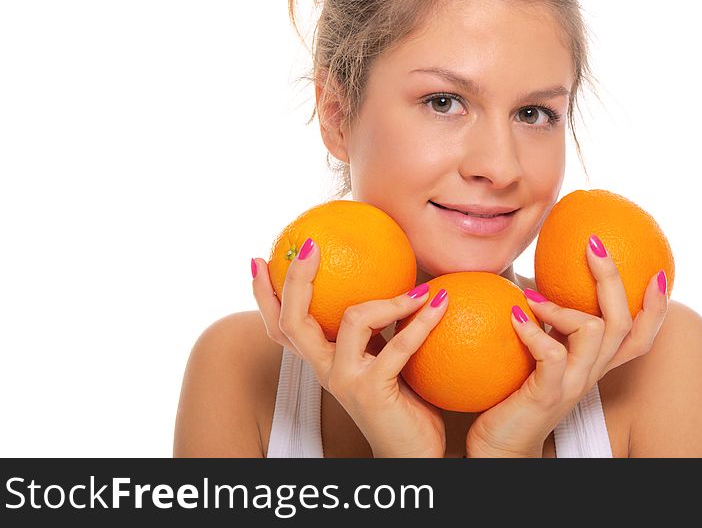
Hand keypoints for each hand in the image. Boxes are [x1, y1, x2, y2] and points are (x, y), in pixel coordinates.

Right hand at [252, 241, 448, 457]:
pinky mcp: (371, 389)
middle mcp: (325, 369)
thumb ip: (379, 329)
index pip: (282, 326)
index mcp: (324, 360)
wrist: (414, 454)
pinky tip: (440, 303)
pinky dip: (422, 321)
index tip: (260, 259)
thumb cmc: (404, 403)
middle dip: (297, 279)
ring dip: (391, 298)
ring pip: (353, 319)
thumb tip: (395, 277)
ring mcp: (344, 379)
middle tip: (310, 246)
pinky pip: (398, 343)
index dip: (263, 296)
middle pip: (293, 321)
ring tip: (419, 288)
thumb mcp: (385, 359)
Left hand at [466, 237, 669, 457]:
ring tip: (531, 296)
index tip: (658, 271)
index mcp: (594, 363)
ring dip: (564, 307)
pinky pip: (553, 354)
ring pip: (596, 332)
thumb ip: (541, 320)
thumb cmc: (512, 394)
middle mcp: (592, 373)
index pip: (639, 336)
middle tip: (594, 244)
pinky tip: (513, 315)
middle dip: (612, 279)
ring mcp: (573, 384)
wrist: (498, 446)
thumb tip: (526, 274)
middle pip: (623, 322)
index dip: (656, 307)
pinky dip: (534, 329)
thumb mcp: (534, 352)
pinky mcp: (549, 394)